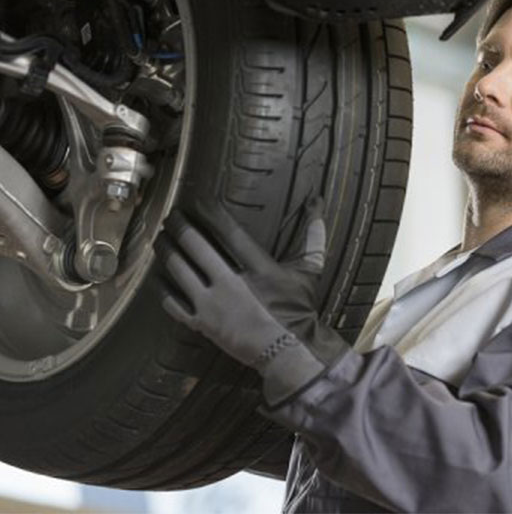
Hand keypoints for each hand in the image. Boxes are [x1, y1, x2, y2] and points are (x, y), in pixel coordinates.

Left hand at [154, 197, 347, 405]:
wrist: (288, 351)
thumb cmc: (299, 310)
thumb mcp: (309, 272)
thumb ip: (313, 236)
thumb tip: (317, 202)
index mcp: (257, 267)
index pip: (227, 230)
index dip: (209, 212)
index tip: (197, 200)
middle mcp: (230, 282)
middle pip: (196, 246)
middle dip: (180, 226)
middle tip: (171, 216)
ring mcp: (213, 305)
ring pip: (179, 270)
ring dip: (167, 250)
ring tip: (160, 238)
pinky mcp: (203, 324)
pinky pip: (173, 304)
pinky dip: (162, 288)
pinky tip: (155, 275)